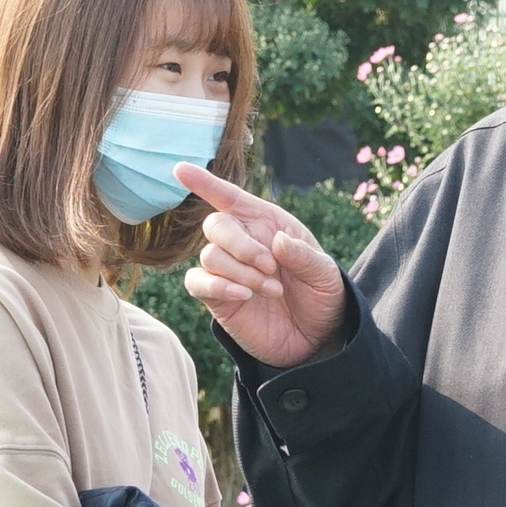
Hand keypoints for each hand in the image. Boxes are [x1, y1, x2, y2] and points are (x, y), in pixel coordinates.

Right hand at [176, 166, 350, 366]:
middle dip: (241, 245)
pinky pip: (197, 282)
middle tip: (270, 268)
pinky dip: (217, 286)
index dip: (205, 182)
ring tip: (271, 290)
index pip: (229, 197)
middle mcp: (241, 242)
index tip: (180, 169)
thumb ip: (304, 256)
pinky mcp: (216, 297)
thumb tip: (276, 241)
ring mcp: (226, 269)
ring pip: (209, 255)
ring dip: (240, 272)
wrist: (316, 338)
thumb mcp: (325, 274)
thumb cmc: (320, 295)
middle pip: (215, 225)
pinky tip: (243, 295)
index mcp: (265, 224)